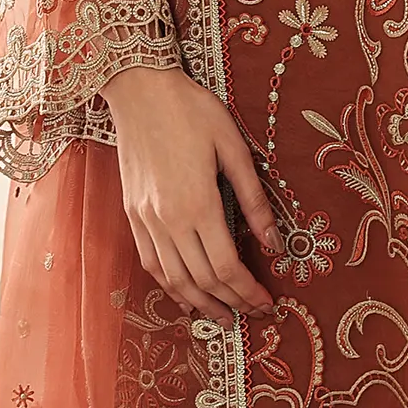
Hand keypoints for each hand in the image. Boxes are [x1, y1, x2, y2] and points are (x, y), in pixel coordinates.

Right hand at [102, 65, 281, 317]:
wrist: (139, 89)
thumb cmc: (192, 111)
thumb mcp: (233, 148)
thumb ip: (253, 200)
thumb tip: (275, 242)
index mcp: (197, 204)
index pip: (226, 267)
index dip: (248, 292)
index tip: (267, 304)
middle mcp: (167, 219)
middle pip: (201, 280)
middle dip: (231, 303)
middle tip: (254, 315)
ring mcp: (145, 219)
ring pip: (173, 279)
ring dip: (201, 304)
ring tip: (225, 317)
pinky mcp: (132, 213)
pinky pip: (150, 262)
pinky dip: (170, 286)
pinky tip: (187, 295)